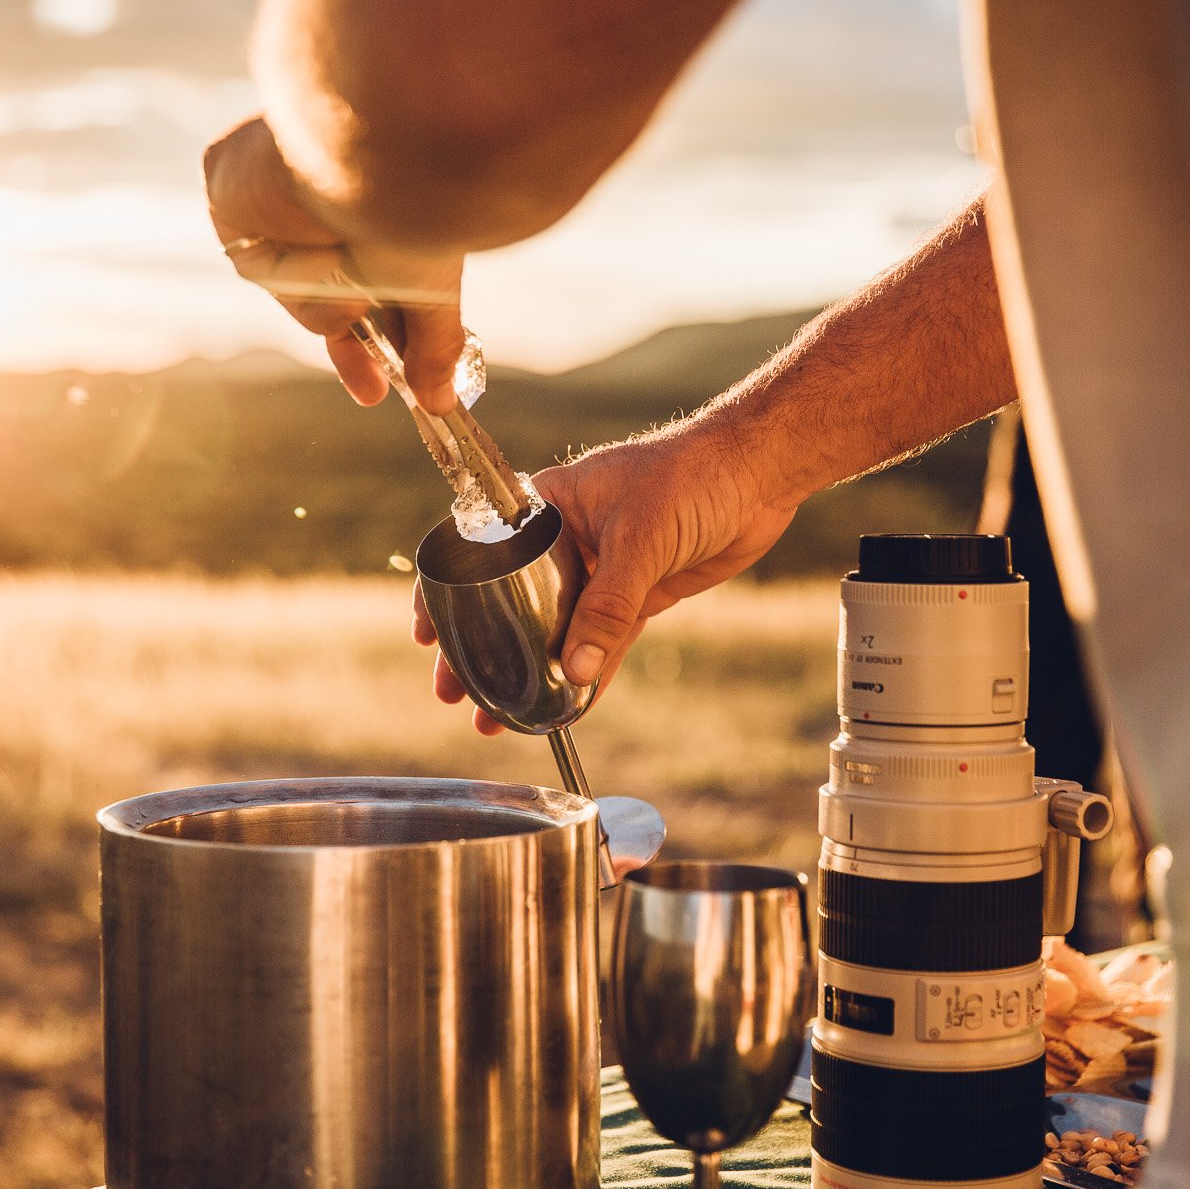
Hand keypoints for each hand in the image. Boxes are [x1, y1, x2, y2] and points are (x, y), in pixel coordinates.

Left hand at [204, 115, 467, 412]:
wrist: (373, 158)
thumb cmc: (410, 210)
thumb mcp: (431, 290)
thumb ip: (434, 345)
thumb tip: (444, 404)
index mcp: (367, 208)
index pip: (360, 288)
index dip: (368, 343)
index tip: (383, 388)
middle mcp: (318, 200)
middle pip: (320, 298)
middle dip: (349, 345)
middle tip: (373, 389)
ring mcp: (269, 195)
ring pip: (289, 289)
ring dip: (330, 295)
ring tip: (358, 268)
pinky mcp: (229, 187)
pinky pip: (253, 264)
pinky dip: (292, 272)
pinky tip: (321, 246)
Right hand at [414, 423, 800, 732]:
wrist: (762, 471)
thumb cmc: (694, 472)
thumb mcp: (640, 538)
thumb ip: (608, 608)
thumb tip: (572, 671)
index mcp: (547, 503)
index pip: (481, 549)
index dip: (447, 593)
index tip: (427, 635)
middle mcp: (566, 538)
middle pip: (511, 601)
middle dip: (483, 651)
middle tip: (456, 694)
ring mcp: (601, 568)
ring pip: (554, 629)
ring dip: (530, 672)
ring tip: (499, 717)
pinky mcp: (638, 593)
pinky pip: (603, 640)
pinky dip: (585, 673)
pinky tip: (565, 707)